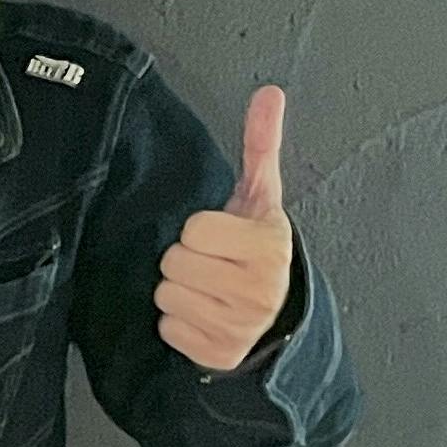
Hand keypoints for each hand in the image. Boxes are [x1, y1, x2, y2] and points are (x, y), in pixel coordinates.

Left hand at [158, 84, 292, 374]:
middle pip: (175, 263)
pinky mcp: (218, 353)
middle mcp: (258, 289)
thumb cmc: (258, 250)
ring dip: (179, 292)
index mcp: (268, 245)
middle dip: (186, 261)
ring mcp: (240, 325)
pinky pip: (168, 329)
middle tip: (211, 264)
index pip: (194, 230)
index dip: (200, 230)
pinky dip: (179, 324)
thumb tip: (269, 93)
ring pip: (167, 296)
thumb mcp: (262, 199)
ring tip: (208, 288)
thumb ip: (260, 146)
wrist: (279, 313)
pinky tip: (204, 315)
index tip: (221, 237)